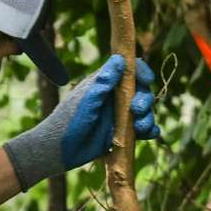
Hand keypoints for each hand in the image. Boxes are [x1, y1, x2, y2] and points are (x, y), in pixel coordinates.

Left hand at [2, 55, 157, 190]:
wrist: (60, 151)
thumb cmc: (68, 121)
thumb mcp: (86, 100)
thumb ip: (103, 82)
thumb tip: (119, 59)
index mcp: (105, 84)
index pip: (129, 71)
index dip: (141, 72)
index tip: (147, 79)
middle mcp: (115, 98)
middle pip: (141, 92)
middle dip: (145, 100)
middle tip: (137, 110)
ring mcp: (120, 116)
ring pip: (144, 111)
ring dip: (148, 117)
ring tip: (141, 128)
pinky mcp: (124, 133)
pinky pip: (143, 129)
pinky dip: (150, 130)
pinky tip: (149, 134)